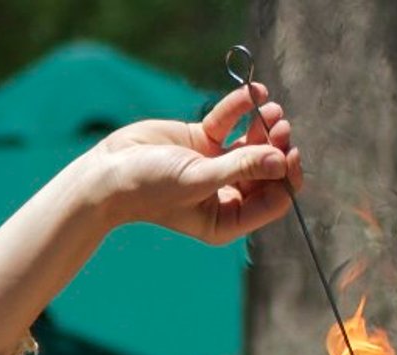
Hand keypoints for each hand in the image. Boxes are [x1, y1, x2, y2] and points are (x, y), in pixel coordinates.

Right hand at [89, 81, 301, 243]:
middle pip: (266, 171)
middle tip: (282, 127)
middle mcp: (226, 195)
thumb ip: (241, 168)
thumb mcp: (198, 179)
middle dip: (276, 149)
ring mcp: (215, 167)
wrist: (107, 171)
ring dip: (264, 128)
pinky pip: (228, 124)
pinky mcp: (201, 142)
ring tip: (272, 110)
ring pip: (251, 146)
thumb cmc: (150, 187)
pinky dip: (241, 108)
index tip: (288, 153)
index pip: (273, 201)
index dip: (285, 178)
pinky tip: (253, 93)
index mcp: (228, 218)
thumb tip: (281, 161)